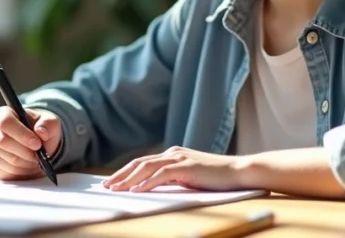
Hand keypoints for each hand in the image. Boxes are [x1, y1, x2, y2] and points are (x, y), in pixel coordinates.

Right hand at [0, 106, 61, 180]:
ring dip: (25, 164)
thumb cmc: (39, 130)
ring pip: (6, 160)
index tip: (37, 144)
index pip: (6, 123)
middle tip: (39, 156)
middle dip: (25, 152)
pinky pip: (5, 172)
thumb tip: (41, 132)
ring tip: (35, 160)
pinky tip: (26, 166)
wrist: (34, 144)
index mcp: (2, 114)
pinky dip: (20, 173)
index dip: (22, 135)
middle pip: (3, 142)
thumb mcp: (49, 122)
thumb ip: (48, 124)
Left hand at [102, 146, 244, 192]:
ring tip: (116, 189)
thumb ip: (173, 179)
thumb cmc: (216, 178)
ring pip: (147, 167)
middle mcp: (173, 153)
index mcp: (172, 155)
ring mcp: (180, 158)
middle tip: (106, 186)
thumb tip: (152, 188)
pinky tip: (137, 190)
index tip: (112, 183)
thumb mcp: (189, 178)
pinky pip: (162, 174)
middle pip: (139, 163)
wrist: (238, 172)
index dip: (125, 172)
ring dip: (129, 179)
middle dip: (120, 175)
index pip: (142, 163)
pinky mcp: (187, 167)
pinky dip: (147, 182)